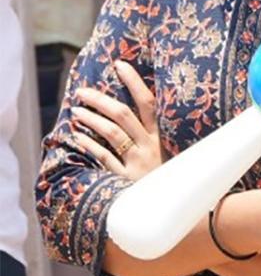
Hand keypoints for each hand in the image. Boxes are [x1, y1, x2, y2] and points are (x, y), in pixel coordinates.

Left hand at [73, 61, 164, 181]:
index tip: (119, 64)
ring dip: (92, 119)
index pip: (148, 102)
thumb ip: (152, 135)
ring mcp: (138, 163)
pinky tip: (78, 137)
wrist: (169, 210)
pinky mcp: (126, 180)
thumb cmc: (167, 179)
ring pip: (112, 134)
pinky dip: (90, 146)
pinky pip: (105, 159)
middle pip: (123, 115)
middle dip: (101, 100)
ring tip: (76, 111)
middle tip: (82, 91)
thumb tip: (133, 108)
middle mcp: (150, 146)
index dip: (134, 81)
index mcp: (161, 136)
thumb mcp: (167, 153)